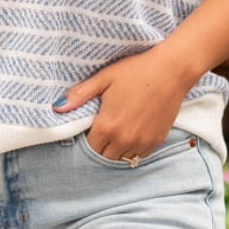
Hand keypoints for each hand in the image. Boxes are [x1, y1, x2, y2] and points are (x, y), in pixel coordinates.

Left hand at [52, 49, 189, 160]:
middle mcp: (124, 139)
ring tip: (118, 131)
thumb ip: (80, 95)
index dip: (89, 137)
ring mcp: (142, 142)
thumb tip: (57, 107)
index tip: (93, 126)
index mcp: (108, 125)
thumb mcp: (104, 78)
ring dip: (116, 149)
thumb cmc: (136, 70)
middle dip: (101, 145)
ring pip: (122, 158)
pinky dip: (132, 149)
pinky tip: (132, 134)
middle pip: (104, 155)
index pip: (90, 146)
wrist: (171, 70)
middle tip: (104, 128)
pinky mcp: (156, 141)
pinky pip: (138, 156)